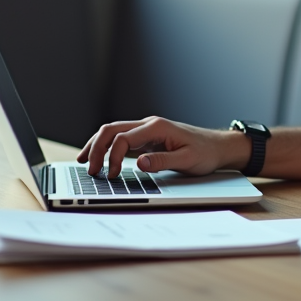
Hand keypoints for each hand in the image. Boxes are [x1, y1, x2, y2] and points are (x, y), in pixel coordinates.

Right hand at [76, 116, 247, 176]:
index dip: (114, 157)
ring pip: (113, 132)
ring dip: (97, 145)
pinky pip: (120, 139)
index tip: (113, 175)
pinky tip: (98, 158)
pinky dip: (106, 147)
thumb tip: (140, 163)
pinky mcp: (146, 138)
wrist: (217, 146)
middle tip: (89, 169)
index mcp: (156, 127)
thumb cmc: (205, 152)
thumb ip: (163, 161)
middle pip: (112, 130)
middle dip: (96, 148)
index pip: (124, 138)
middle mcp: (148, 125)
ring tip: (84, 162)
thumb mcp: (187, 160)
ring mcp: (146, 130)